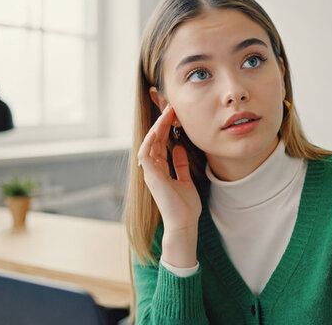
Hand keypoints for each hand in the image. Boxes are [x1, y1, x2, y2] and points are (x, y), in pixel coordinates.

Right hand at [137, 105, 200, 232]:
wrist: (183, 224)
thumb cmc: (185, 207)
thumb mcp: (185, 180)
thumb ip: (180, 165)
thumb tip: (180, 148)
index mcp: (160, 170)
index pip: (160, 143)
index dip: (165, 127)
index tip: (174, 114)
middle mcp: (152, 169)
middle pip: (154, 140)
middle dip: (162, 122)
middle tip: (171, 107)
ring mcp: (150, 173)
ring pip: (149, 143)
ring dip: (157, 127)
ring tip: (167, 113)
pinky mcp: (151, 177)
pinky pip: (146, 154)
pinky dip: (151, 141)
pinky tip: (158, 129)